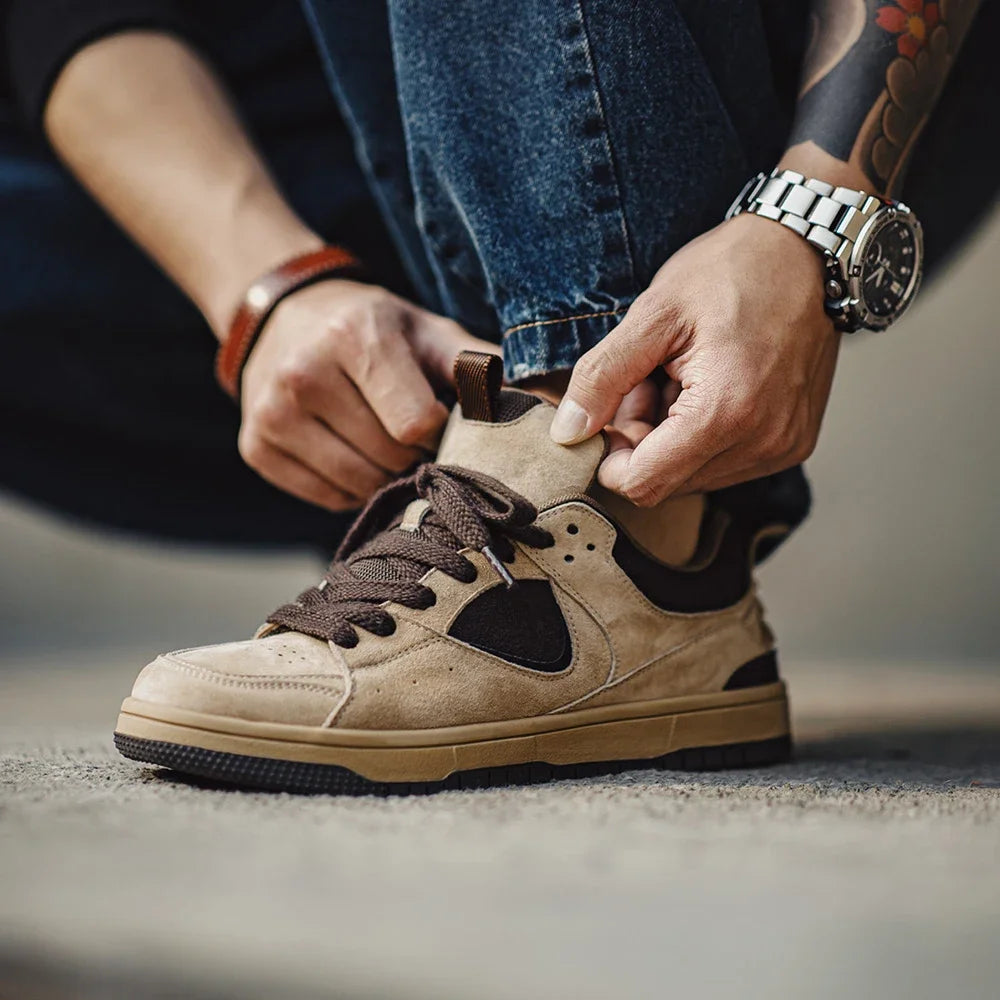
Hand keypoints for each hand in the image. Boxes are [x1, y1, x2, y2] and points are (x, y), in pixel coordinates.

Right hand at [240, 279, 494, 510]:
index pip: (416, 425)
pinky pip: (327, 497)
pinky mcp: (256, 448)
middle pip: (388, 459)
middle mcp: (304, 376)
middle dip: (414, 458)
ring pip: (358, 485)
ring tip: (387, 447)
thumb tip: (551, 410)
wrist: (283, 316)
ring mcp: (272, 415)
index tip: (439, 422)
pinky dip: (351, 488)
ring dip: (385, 478)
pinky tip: (354, 454)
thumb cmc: (372, 328)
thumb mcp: (427, 331)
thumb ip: (480, 367)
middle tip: (415, 438)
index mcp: (356, 338)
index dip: (438, 435)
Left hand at [550, 213, 840, 504]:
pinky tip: (710, 386)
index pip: (642, 484)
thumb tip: (566, 433)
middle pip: (666, 482)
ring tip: (682, 377)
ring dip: (672, 438)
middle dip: (642, 440)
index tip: (612, 410)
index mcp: (725, 412)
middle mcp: (762, 442)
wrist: (808, 250)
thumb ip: (602, 378)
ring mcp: (783, 447)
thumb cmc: (732, 272)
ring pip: (693, 476)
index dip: (611, 457)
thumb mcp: (652, 314)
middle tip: (650, 380)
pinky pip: (726, 463)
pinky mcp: (793, 443)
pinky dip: (704, 434)